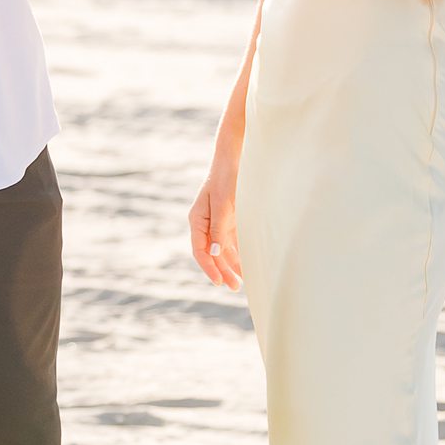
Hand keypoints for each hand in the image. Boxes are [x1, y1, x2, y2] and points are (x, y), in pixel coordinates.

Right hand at [189, 159, 241, 289]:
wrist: (235, 157)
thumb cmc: (227, 179)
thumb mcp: (223, 205)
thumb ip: (219, 230)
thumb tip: (215, 254)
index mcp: (197, 220)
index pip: (200, 251)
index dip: (209, 268)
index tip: (219, 282)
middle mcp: (205, 223)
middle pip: (212, 253)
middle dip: (222, 271)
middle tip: (235, 287)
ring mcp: (218, 221)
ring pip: (223, 249)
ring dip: (232, 264)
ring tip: (243, 281)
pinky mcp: (230, 218)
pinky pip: (233, 240)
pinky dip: (239, 252)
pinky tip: (247, 263)